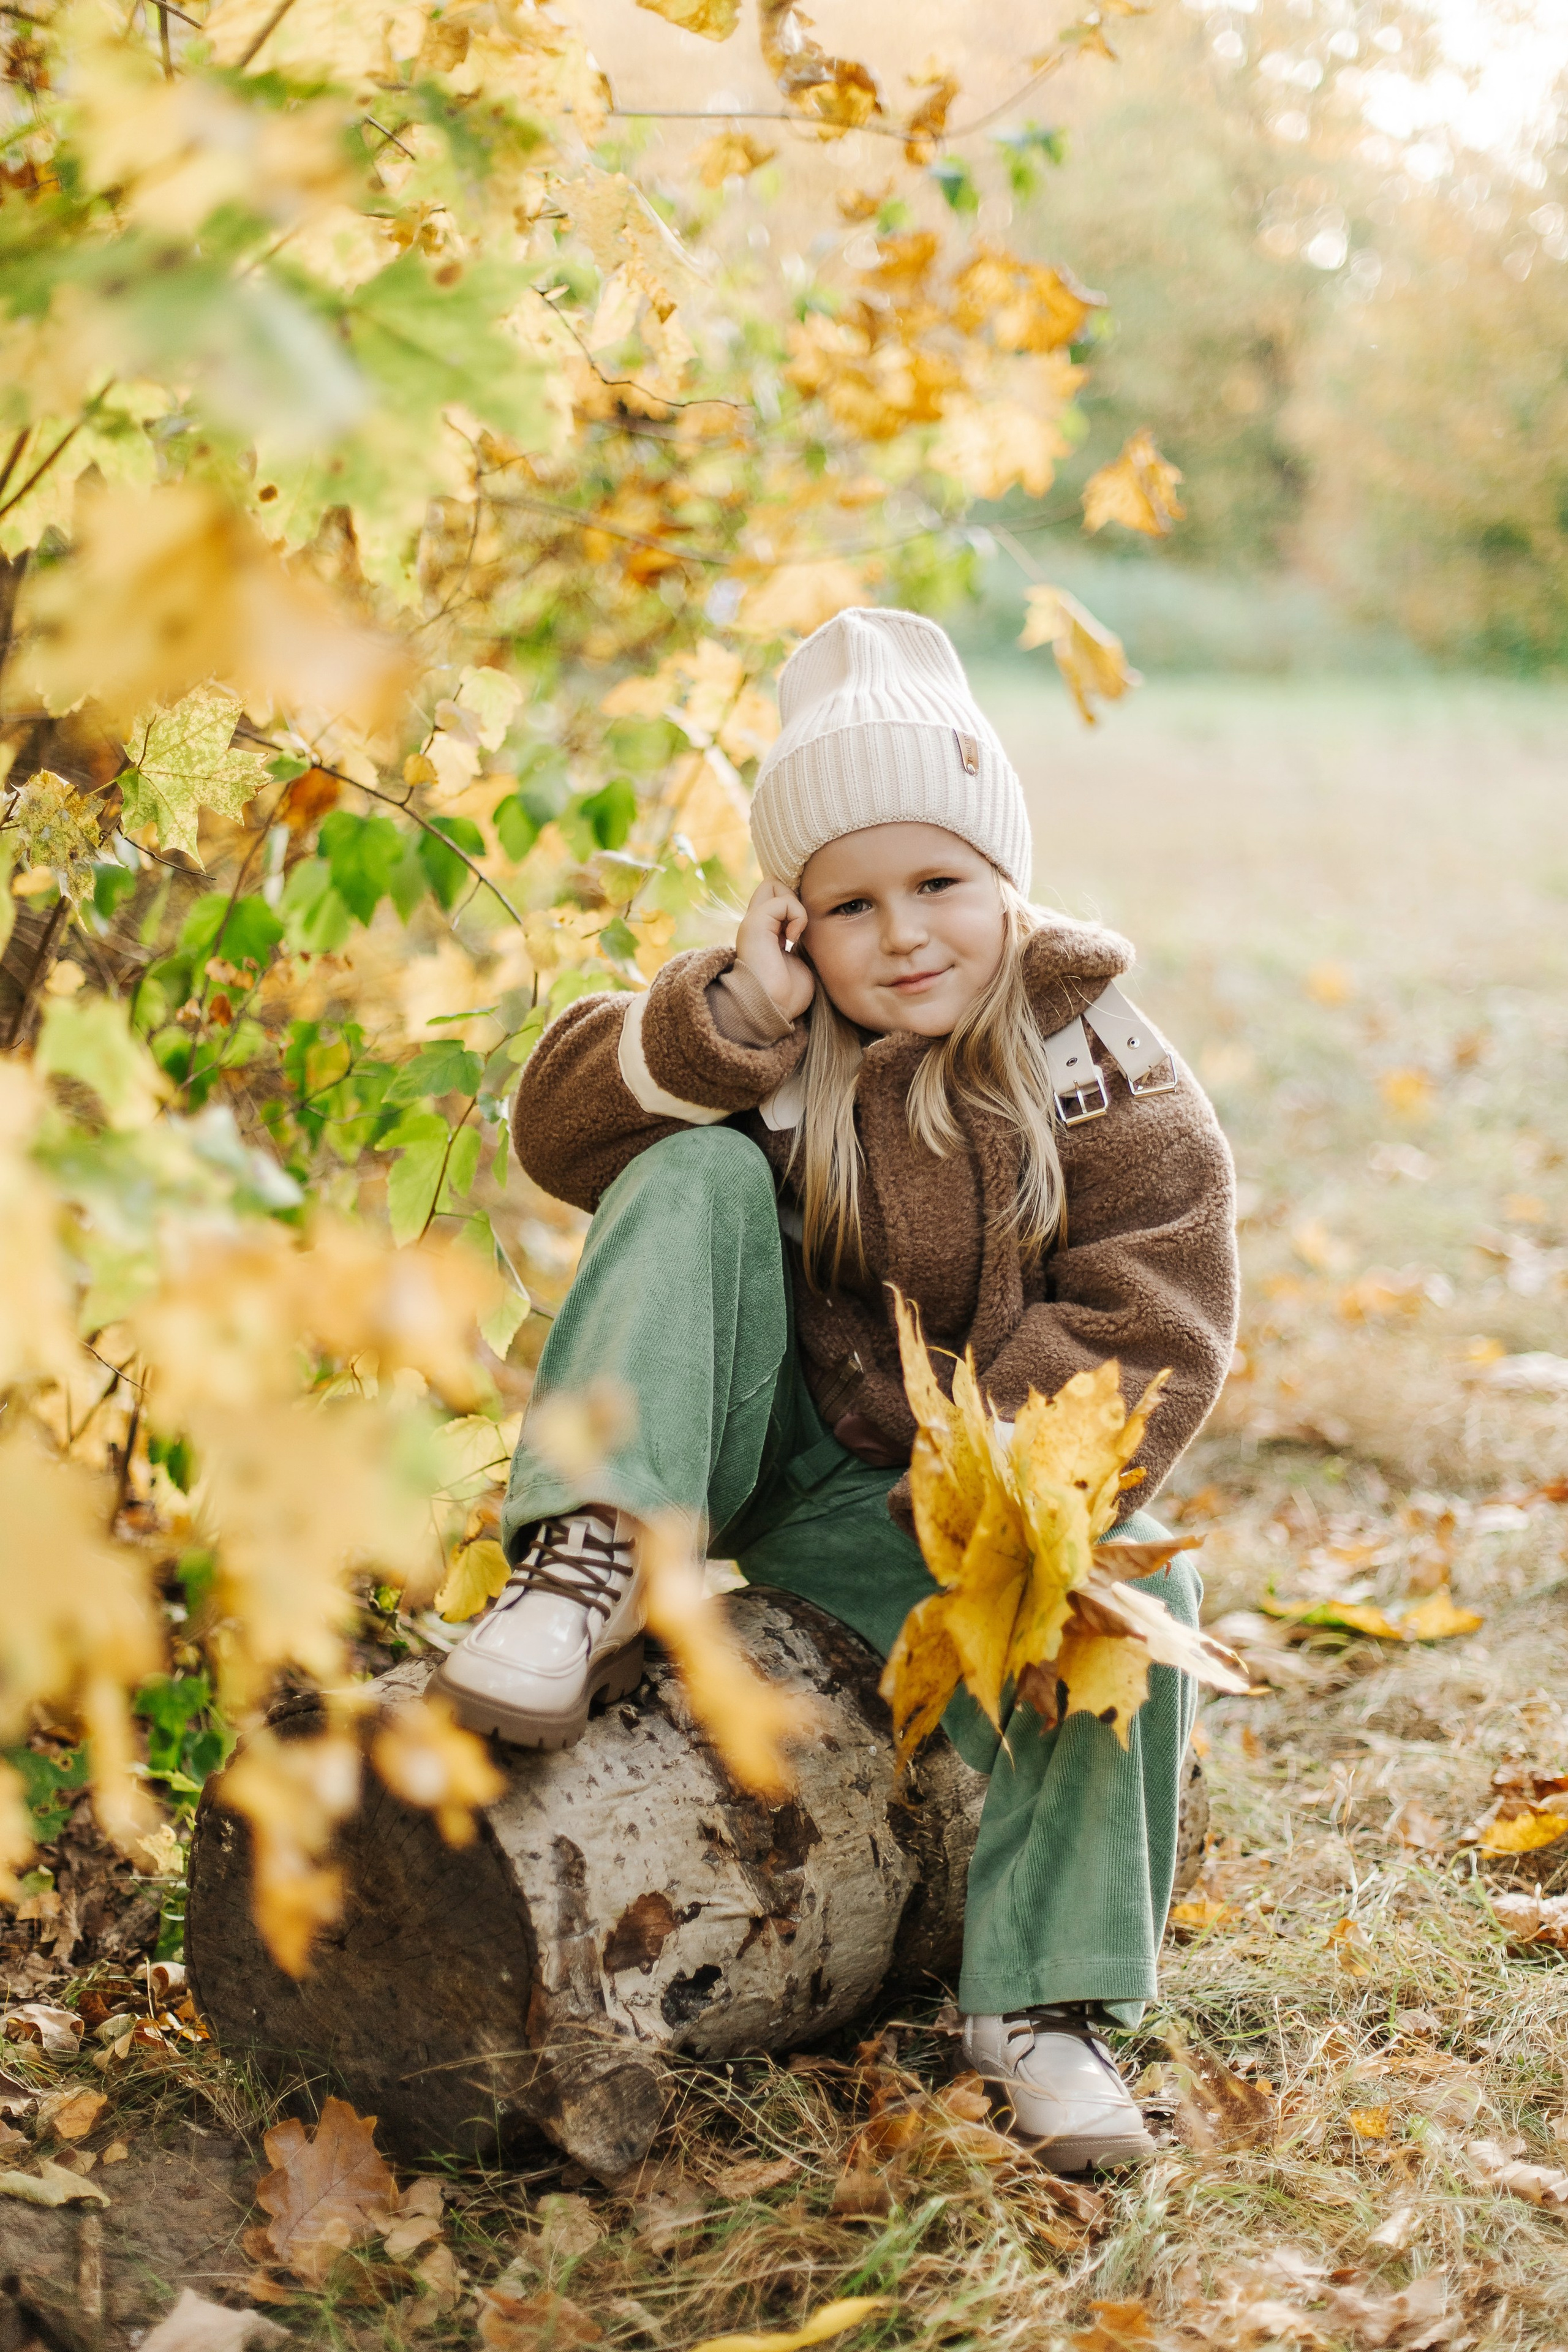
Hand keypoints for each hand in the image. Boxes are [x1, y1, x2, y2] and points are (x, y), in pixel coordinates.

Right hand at [735, 878, 814, 1020]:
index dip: (794, 904)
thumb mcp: (798, 959)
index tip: (802, 929)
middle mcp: (754, 923)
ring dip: (795, 906)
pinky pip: (783, 901)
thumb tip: (813, 926)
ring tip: (796, 934)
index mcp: (763, 931)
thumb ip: (800, 939)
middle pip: (772, 883)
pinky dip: (796, 917)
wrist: (772, 1009)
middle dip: (793, 897)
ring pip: (774, 884)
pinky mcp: (755, 923)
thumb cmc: (788, 995)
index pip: (776, 896)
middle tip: (799, 926)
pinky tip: (793, 939)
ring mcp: (752, 921)